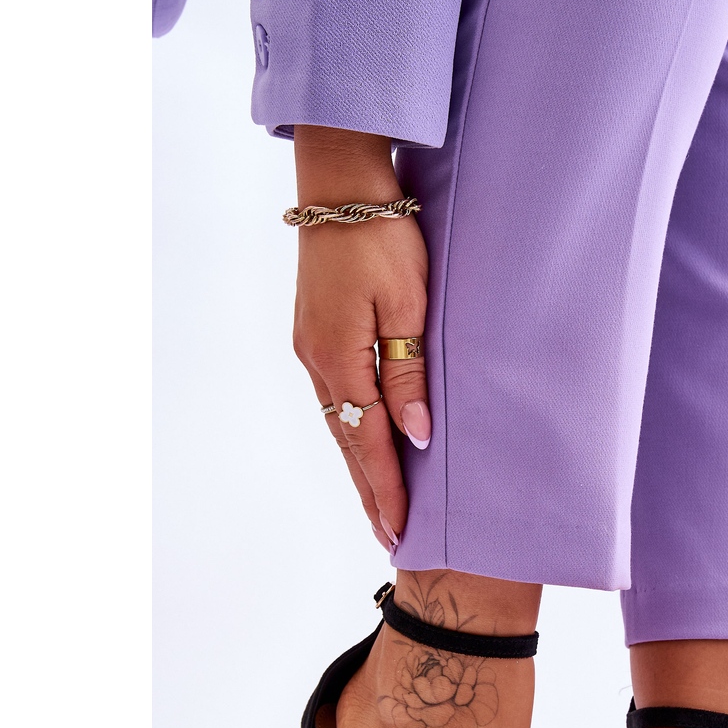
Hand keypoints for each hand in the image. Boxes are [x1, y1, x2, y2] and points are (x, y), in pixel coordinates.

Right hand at [291, 126, 431, 551]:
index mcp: (340, 359)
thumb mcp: (409, 305)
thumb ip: (409, 374)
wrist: (342, 188)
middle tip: (389, 539)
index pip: (368, 442)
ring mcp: (312, 351)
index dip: (387, 490)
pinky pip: (337, 401)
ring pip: (340, 426)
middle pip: (348, 444)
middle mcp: (318, 363)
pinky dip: (353, 436)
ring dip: (360, 469)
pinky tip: (364, 451)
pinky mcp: (316, 338)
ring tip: (379, 509)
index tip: (400, 531)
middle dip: (370, 494)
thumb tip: (415, 437)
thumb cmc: (382, 239)